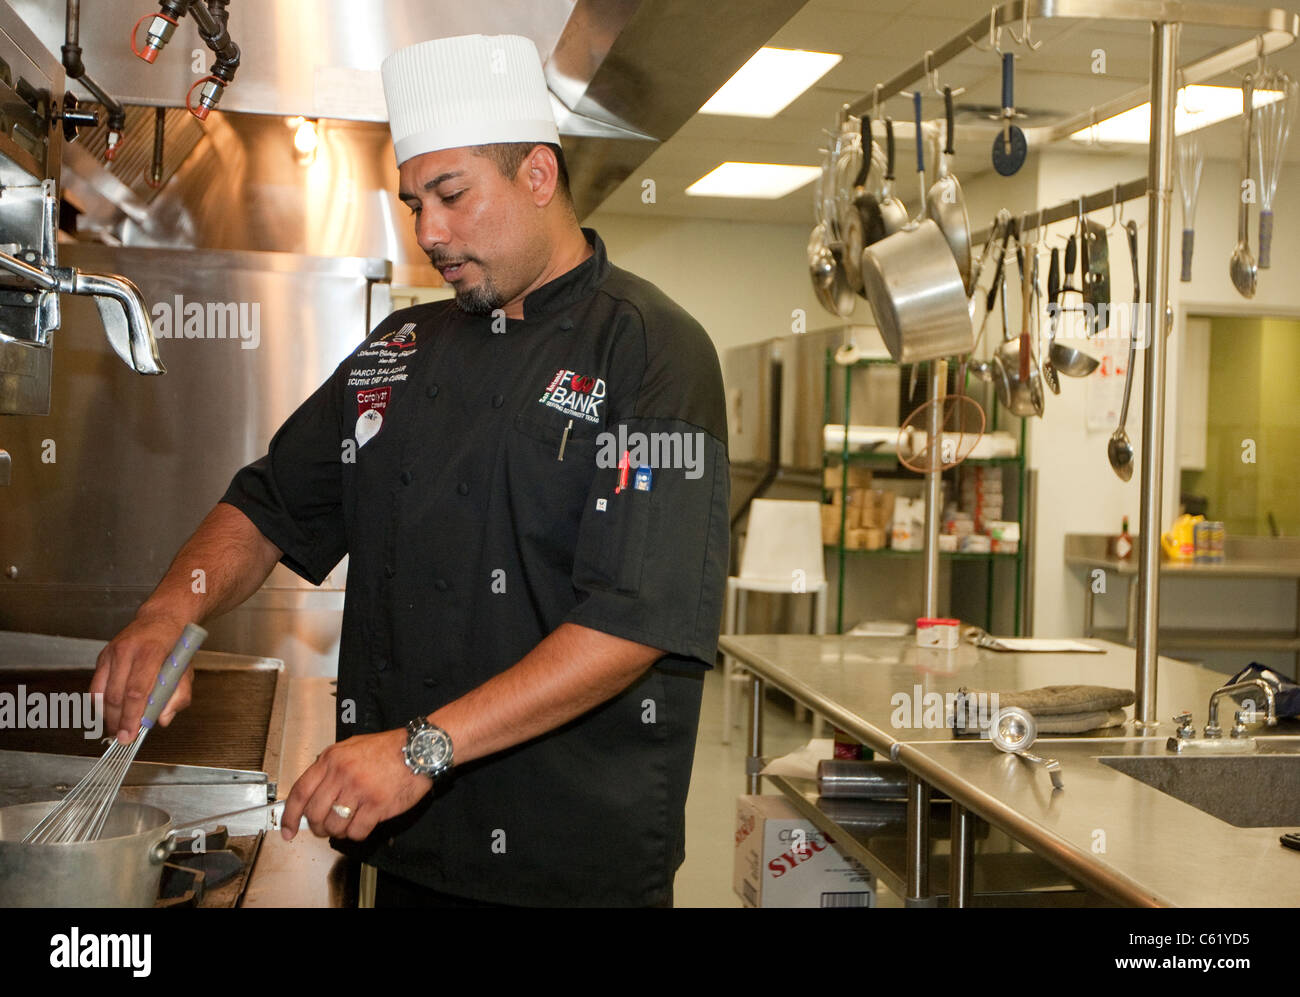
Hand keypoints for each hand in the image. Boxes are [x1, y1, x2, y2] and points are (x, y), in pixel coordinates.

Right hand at [90, 610, 193, 741]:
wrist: (161, 619)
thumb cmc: (175, 646)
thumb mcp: (187, 670)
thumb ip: (180, 696)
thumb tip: (163, 719)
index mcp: (151, 651)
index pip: (136, 691)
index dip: (132, 716)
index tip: (130, 735)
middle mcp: (127, 650)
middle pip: (115, 694)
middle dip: (118, 721)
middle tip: (123, 737)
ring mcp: (111, 652)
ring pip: (100, 693)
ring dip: (107, 716)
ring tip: (116, 729)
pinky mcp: (102, 656)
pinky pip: (95, 686)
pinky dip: (99, 704)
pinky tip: (109, 714)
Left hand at [280, 729, 432, 842]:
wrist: (418, 750)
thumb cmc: (387, 749)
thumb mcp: (350, 748)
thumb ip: (329, 768)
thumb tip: (311, 795)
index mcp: (331, 759)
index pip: (300, 793)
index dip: (290, 816)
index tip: (287, 829)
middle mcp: (342, 774)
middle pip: (314, 813)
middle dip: (317, 826)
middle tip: (325, 827)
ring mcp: (359, 789)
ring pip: (333, 826)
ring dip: (338, 831)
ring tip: (347, 824)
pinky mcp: (377, 804)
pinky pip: (356, 831)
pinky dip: (357, 833)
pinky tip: (363, 824)